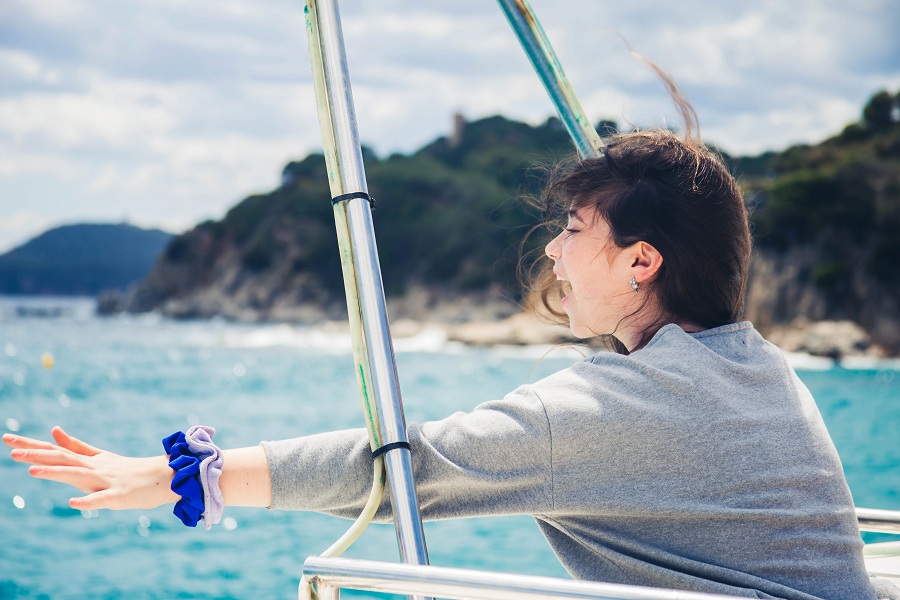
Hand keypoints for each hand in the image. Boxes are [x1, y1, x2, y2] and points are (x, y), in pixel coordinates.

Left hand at [3, 426, 177, 510]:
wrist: (164, 476)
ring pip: (78, 475)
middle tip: (11, 450)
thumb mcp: (100, 457)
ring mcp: (106, 481)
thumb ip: (76, 446)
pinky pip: (102, 499)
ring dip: (55, 472)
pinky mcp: (119, 496)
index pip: (55, 451)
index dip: (31, 446)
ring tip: (32, 471)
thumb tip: (53, 430)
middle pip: (62, 459)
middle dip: (36, 455)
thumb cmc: (130, 470)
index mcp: (88, 461)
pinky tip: (72, 503)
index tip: (7, 439)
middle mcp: (94, 468)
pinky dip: (88, 500)